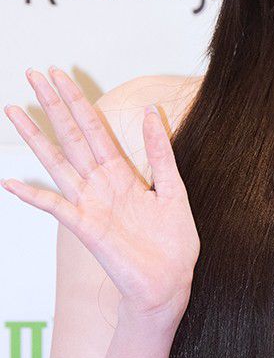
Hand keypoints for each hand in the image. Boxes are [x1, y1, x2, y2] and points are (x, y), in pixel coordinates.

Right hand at [2, 67, 199, 323]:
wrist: (170, 284)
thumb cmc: (172, 243)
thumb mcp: (173, 190)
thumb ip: (160, 153)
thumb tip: (152, 112)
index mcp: (122, 173)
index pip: (94, 128)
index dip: (78, 100)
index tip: (60, 73)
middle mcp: (100, 184)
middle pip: (71, 135)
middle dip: (53, 104)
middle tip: (33, 73)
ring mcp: (90, 204)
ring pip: (57, 162)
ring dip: (34, 137)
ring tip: (13, 111)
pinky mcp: (87, 228)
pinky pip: (56, 207)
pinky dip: (33, 195)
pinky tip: (11, 183)